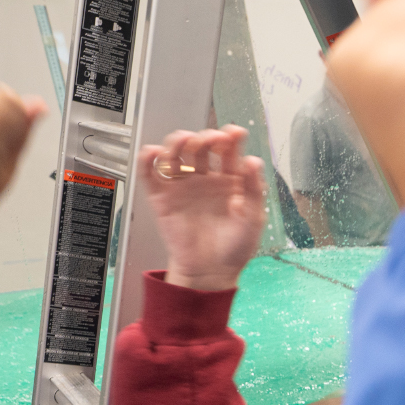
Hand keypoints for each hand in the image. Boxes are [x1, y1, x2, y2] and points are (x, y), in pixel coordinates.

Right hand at [139, 126, 265, 291]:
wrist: (211, 271)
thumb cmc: (235, 246)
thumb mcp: (253, 218)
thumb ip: (254, 189)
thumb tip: (253, 160)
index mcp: (230, 179)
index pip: (228, 149)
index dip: (230, 137)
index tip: (234, 133)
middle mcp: (206, 178)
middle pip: (200, 146)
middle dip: (205, 137)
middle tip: (210, 140)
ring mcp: (184, 186)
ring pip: (176, 154)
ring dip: (178, 141)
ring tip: (185, 140)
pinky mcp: (163, 198)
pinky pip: (152, 174)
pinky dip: (149, 160)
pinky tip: (155, 153)